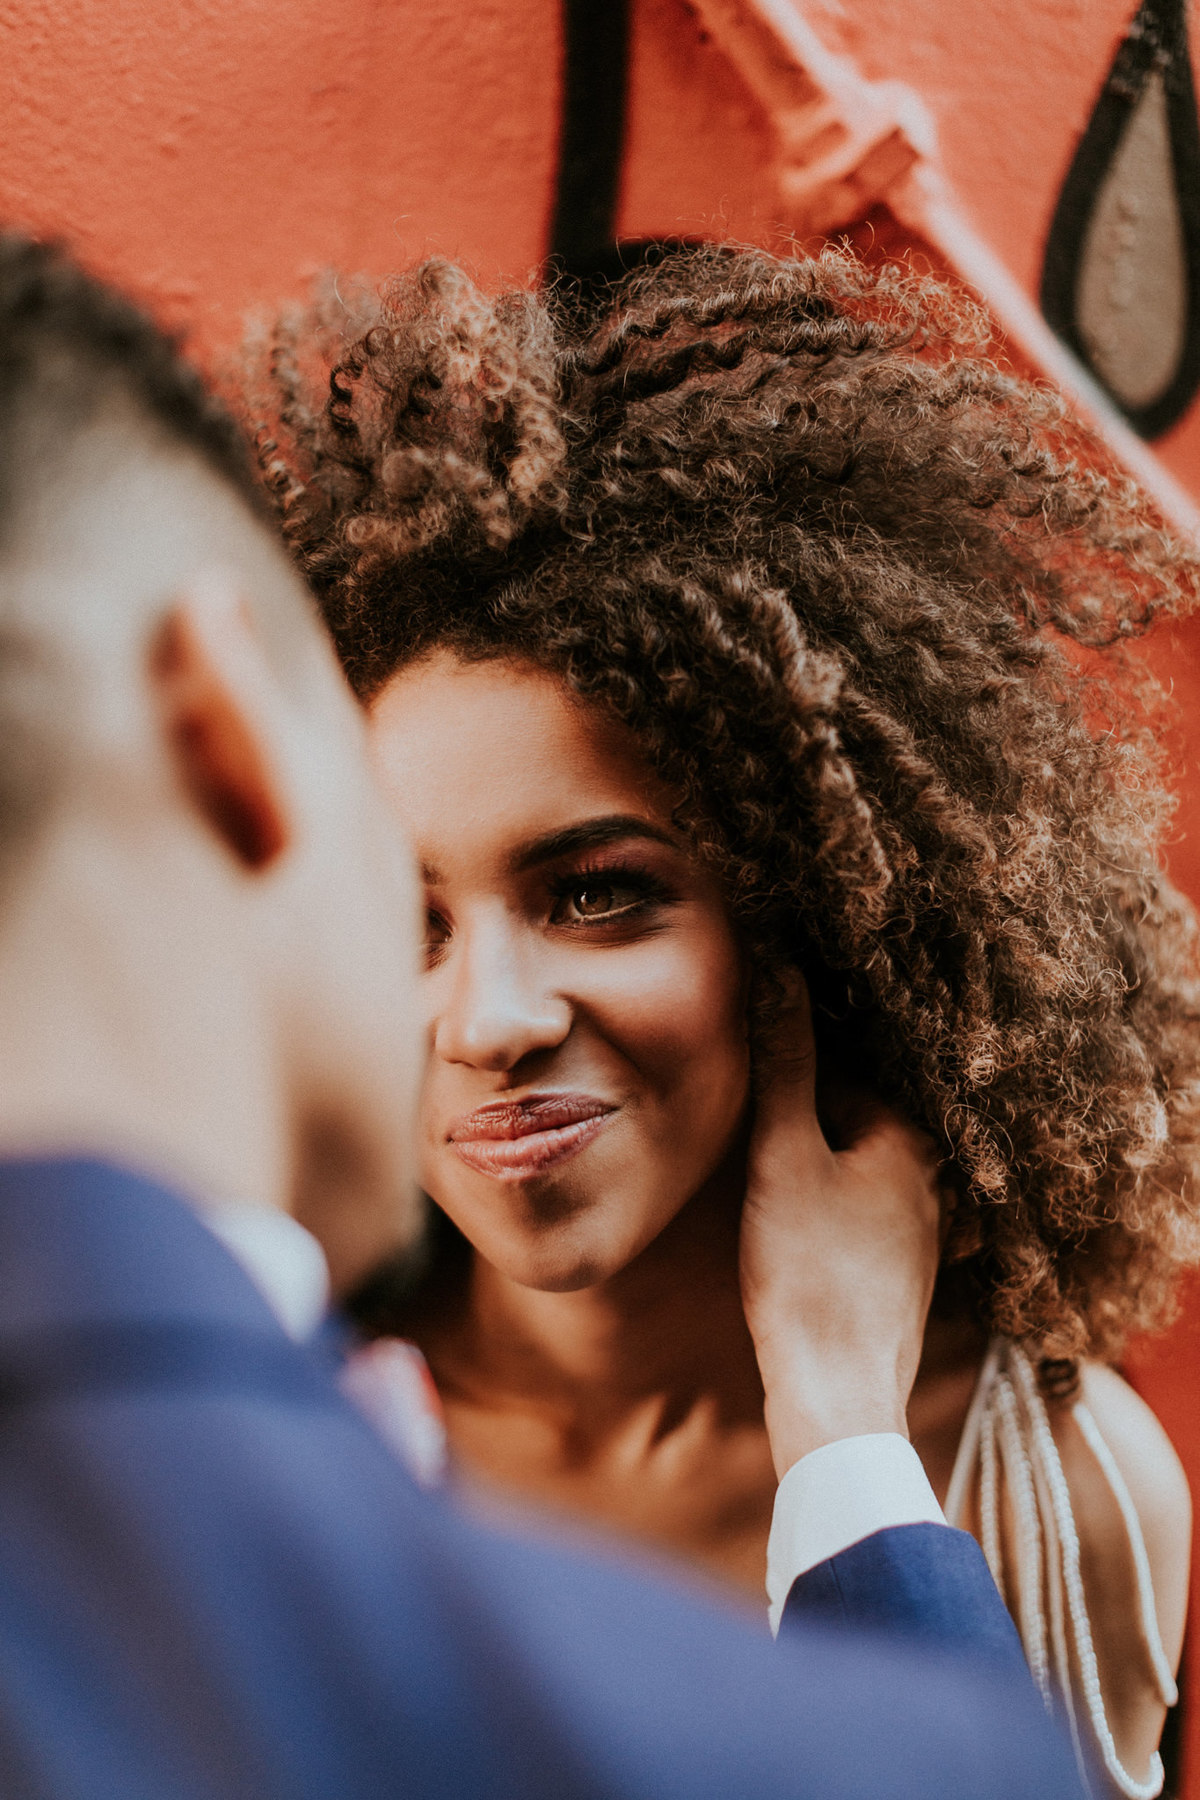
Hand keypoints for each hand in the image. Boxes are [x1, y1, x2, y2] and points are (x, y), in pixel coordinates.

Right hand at [739, 978, 945, 1477]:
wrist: (838, 1397)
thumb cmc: (808, 1274)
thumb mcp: (783, 1155)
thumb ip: (783, 1060)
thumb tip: (780, 966)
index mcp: (910, 1136)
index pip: (835, 1071)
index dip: (780, 1076)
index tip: (737, 1085)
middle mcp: (930, 1176)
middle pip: (846, 1118)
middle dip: (796, 1118)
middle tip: (741, 1139)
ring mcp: (922, 1228)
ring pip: (851, 1167)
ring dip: (809, 1164)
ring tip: (758, 1183)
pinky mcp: (902, 1271)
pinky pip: (857, 1211)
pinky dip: (823, 1207)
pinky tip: (788, 1233)